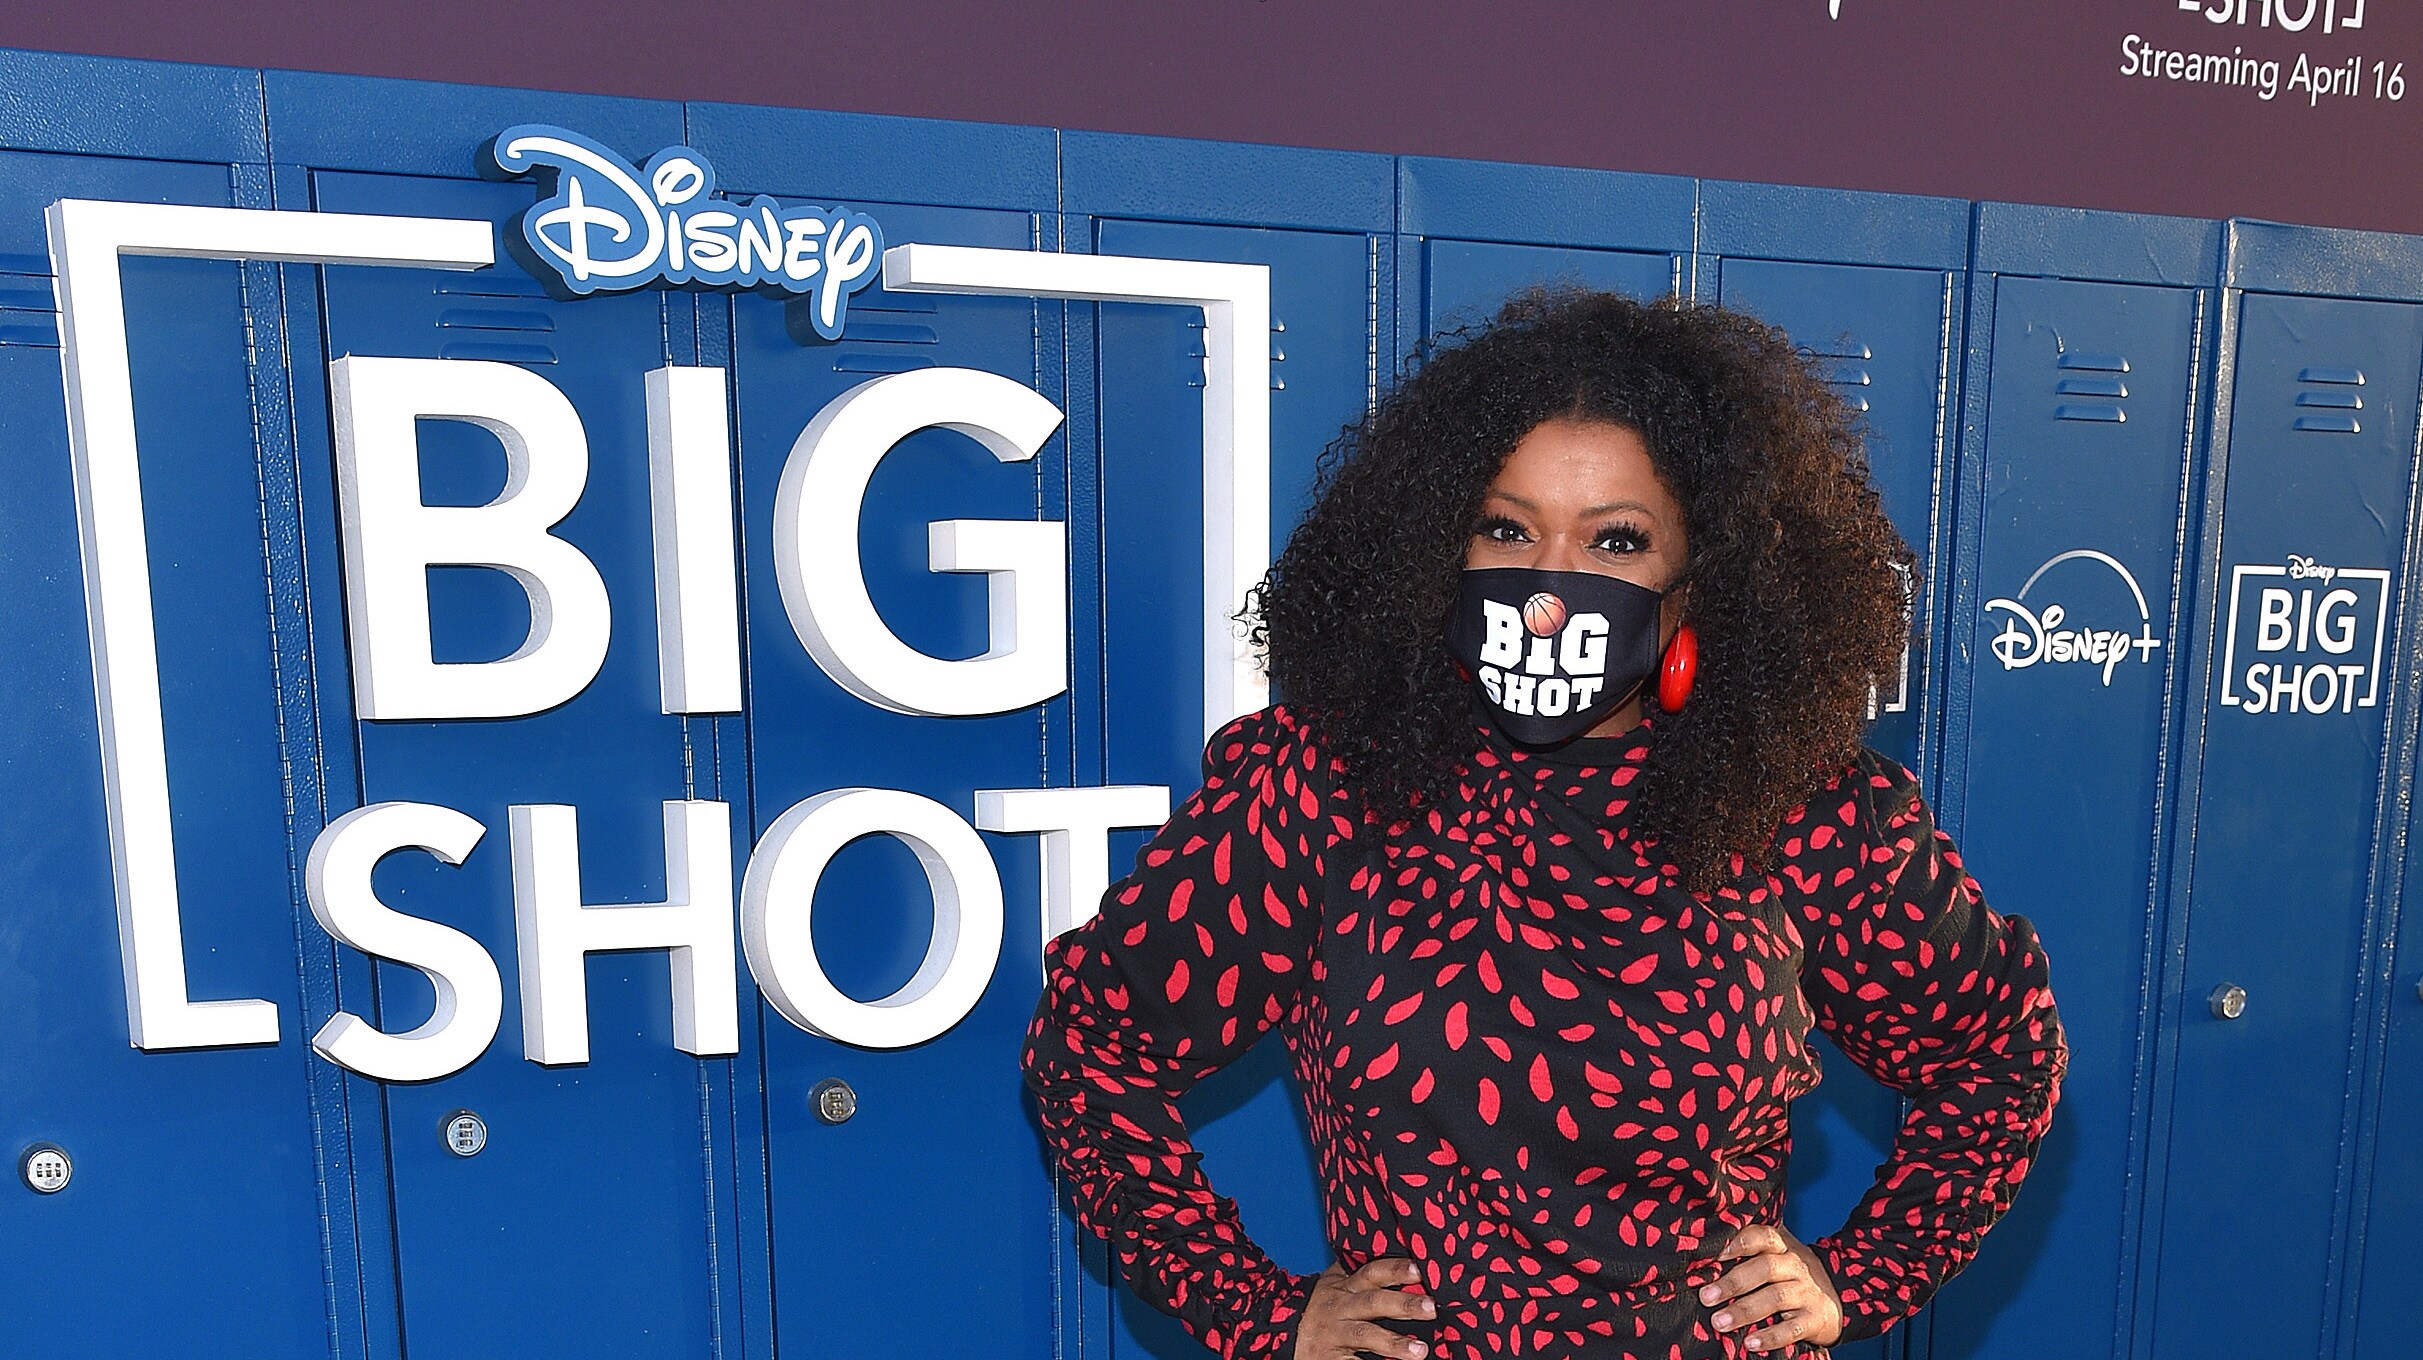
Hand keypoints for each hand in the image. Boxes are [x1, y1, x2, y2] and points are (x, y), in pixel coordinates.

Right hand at [1293, 1258, 1434, 1359]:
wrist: (1279, 1330)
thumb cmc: (1319, 1305)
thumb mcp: (1334, 1282)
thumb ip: (1358, 1270)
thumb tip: (1394, 1248)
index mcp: (1345, 1286)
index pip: (1372, 1272)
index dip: (1395, 1269)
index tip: (1420, 1269)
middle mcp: (1341, 1307)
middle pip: (1373, 1302)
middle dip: (1403, 1304)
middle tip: (1432, 1308)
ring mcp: (1335, 1333)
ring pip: (1364, 1335)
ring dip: (1394, 1342)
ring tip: (1421, 1351)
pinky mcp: (1329, 1358)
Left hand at [1699, 1223, 1844, 1352]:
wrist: (1835, 1299)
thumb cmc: (1790, 1275)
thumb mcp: (1776, 1256)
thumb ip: (1747, 1251)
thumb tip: (1701, 1260)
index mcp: (1782, 1246)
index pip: (1763, 1236)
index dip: (1740, 1242)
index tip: (1716, 1254)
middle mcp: (1796, 1265)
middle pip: (1765, 1268)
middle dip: (1733, 1282)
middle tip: (1706, 1297)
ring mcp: (1807, 1292)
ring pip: (1776, 1298)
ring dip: (1744, 1310)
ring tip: (1719, 1322)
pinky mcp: (1815, 1319)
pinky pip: (1792, 1329)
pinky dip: (1770, 1337)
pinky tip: (1750, 1343)